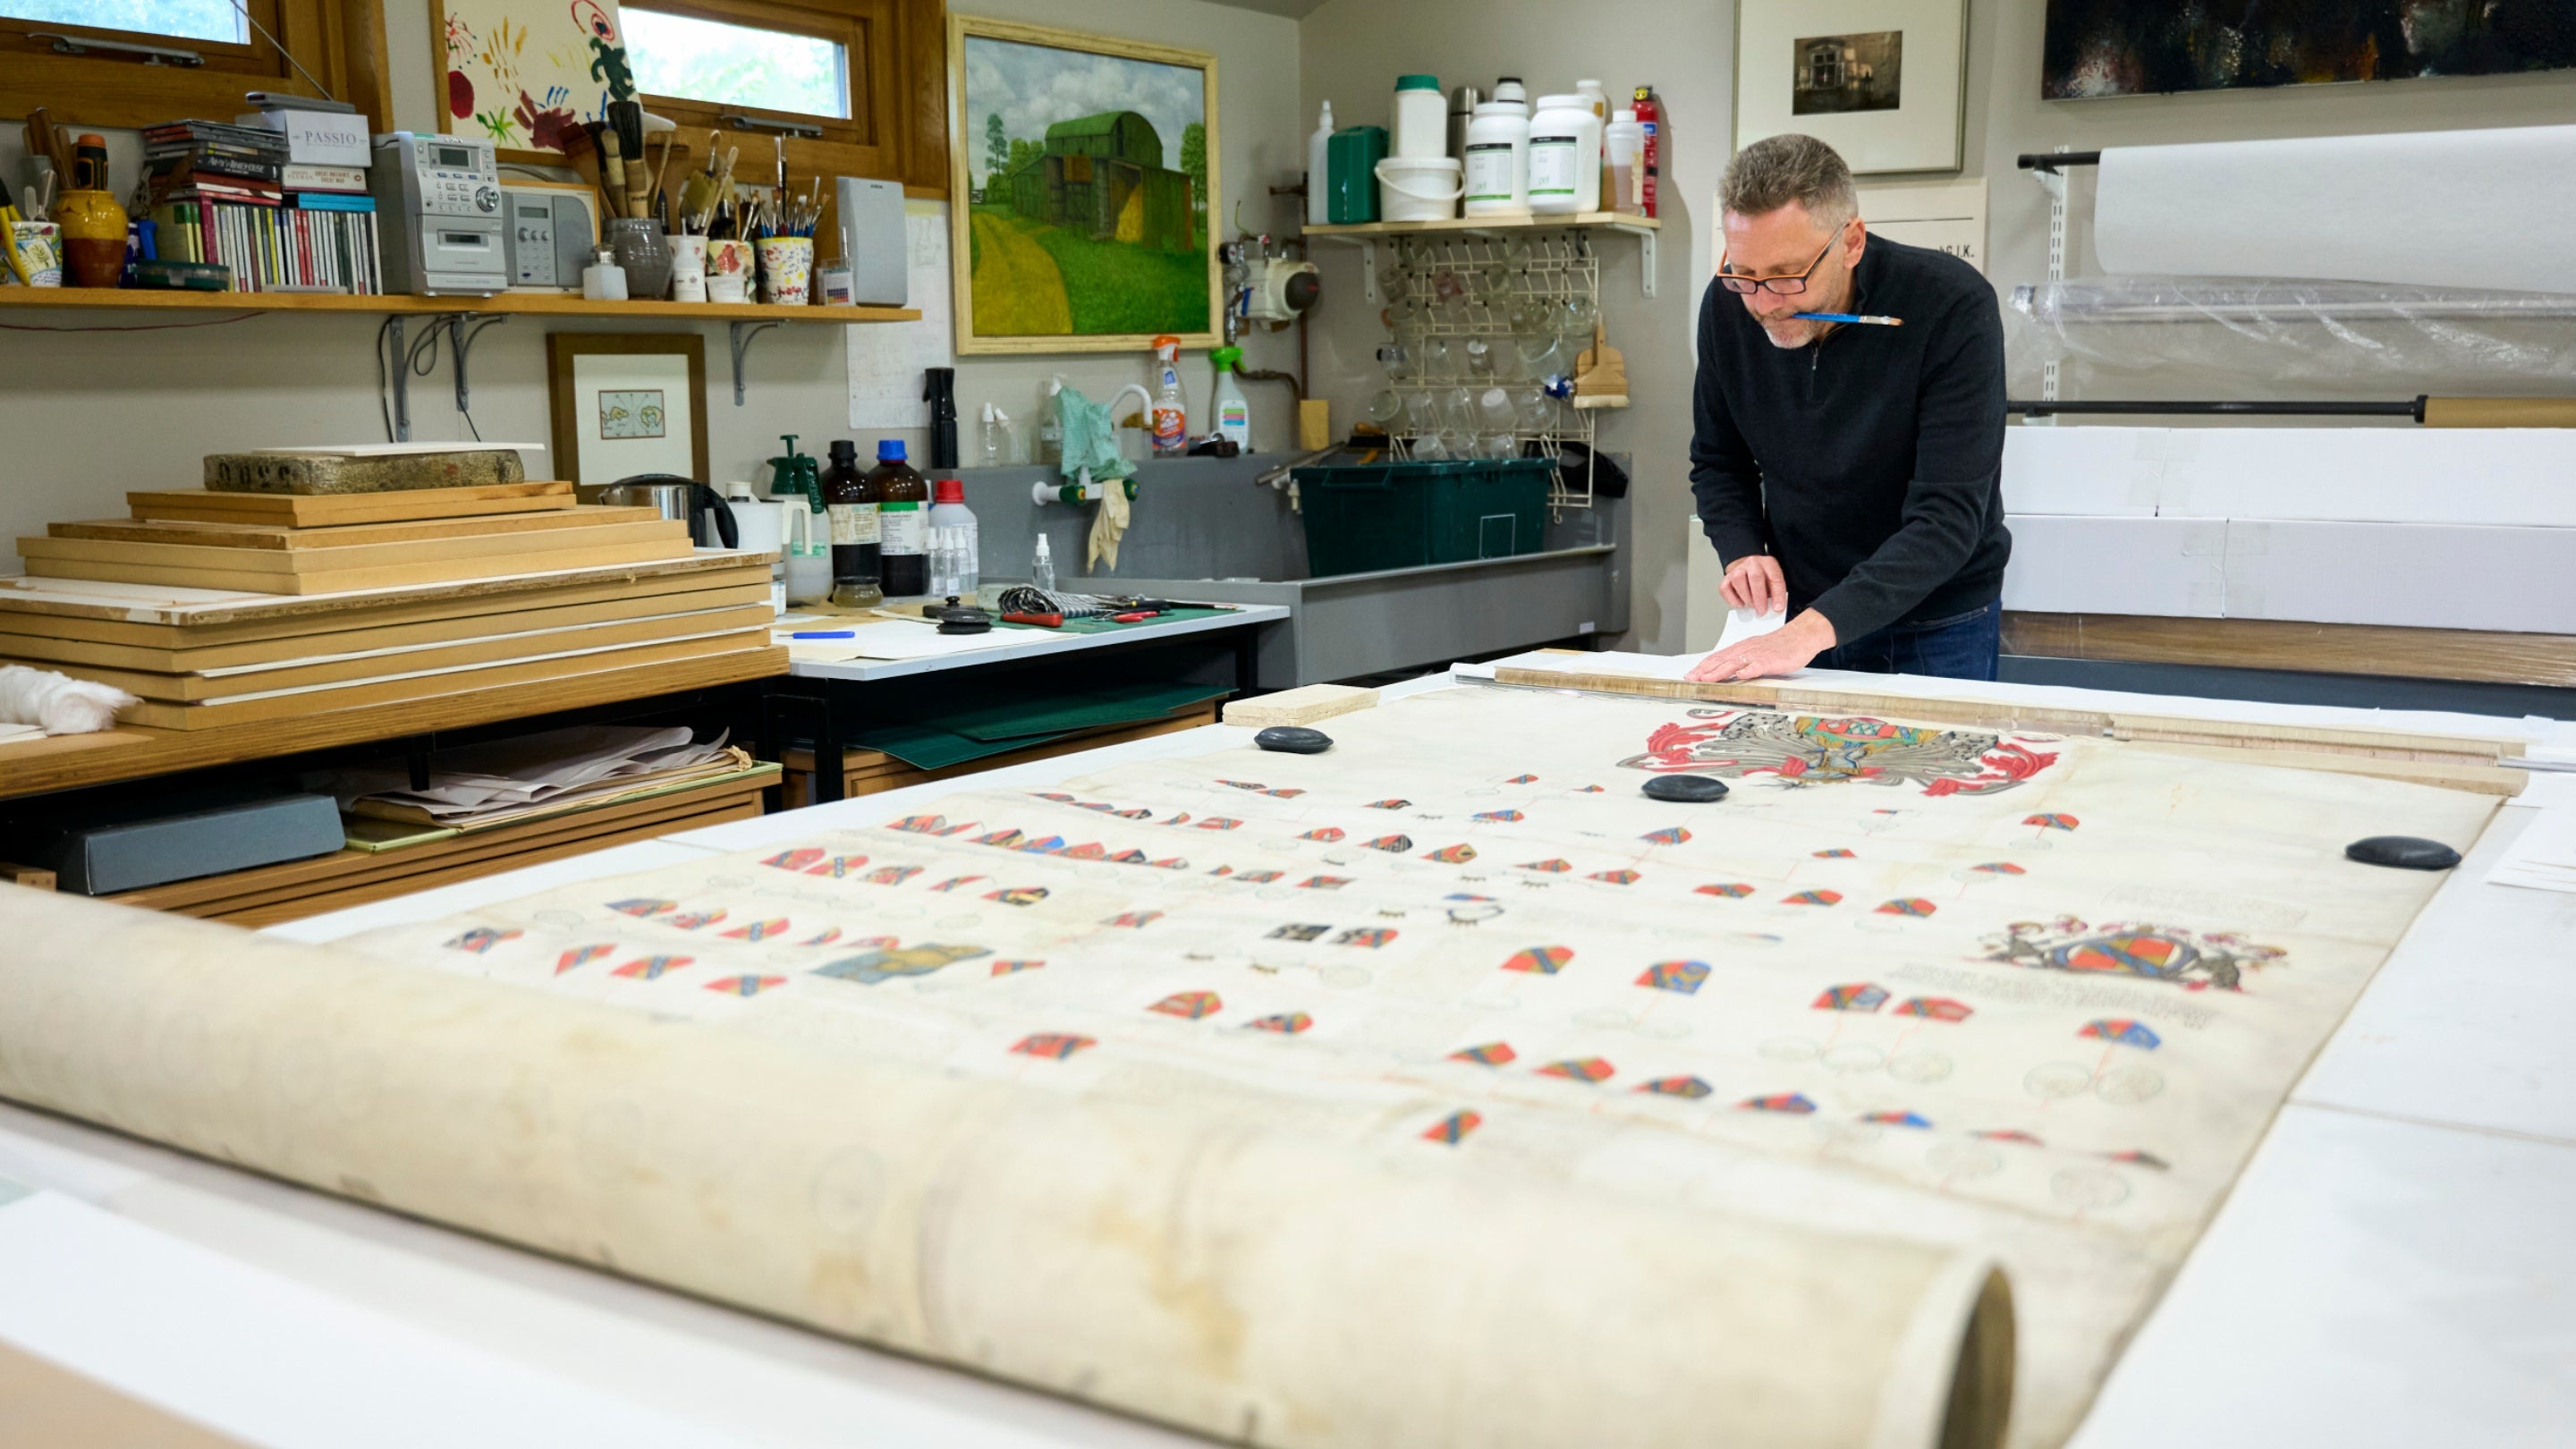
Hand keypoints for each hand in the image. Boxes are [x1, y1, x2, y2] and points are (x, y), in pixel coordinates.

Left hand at [1685, 610, 1837, 682]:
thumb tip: (1727, 672)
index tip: (1690, 675)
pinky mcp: (1771, 660)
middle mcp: (1746, 650)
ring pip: (1735, 663)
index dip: (1703, 666)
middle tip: (1690, 679)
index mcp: (1742, 648)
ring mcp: (1758, 655)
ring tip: (1706, 679)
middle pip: (1721, 660)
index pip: (1718, 657)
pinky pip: (1758, 665)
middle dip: (1704, 670)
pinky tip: (1740, 675)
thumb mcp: (1756, 652)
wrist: (1801, 636)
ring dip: (1719, 671)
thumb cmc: (1779, 646)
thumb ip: (1741, 661)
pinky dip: (1749, 670)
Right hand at [1719, 554, 1785, 613]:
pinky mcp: (1726, 578)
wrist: (1747, 571)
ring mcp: (1737, 569)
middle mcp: (1752, 563)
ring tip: (1751, 605)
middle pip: (1755, 577)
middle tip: (1761, 611)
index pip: (1775, 578)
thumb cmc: (1763, 579)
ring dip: (1746, 597)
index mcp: (1768, 563)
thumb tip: (1776, 608)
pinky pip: (1725, 588)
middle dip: (1759, 597)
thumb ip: (1776, 594)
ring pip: (1738, 580)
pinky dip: (1733, 600)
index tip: (1777, 608)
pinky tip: (1741, 603)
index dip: (1777, 595)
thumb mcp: (1774, 582)